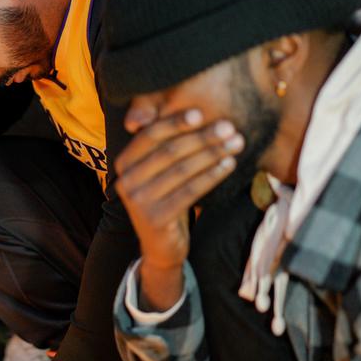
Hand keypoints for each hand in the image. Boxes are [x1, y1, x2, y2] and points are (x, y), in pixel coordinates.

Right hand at [113, 106, 243, 308]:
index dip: (175, 123)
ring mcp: (138, 201)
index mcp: (124, 163)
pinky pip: (190, 190)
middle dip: (202, 137)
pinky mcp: (156, 217)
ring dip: (212, 154)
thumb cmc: (164, 200)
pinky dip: (212, 175)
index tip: (201, 114)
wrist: (160, 247)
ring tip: (236, 144)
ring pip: (182, 170)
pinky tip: (229, 165)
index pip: (150, 136)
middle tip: (229, 128)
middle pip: (169, 151)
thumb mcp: (158, 173)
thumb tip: (194, 114)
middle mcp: (126, 180)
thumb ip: (164, 147)